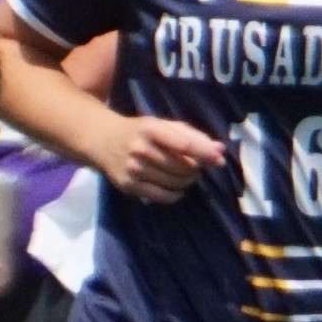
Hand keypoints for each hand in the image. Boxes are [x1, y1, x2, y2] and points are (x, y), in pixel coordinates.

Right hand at [98, 115, 221, 203]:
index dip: (204, 153)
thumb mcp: (163, 125)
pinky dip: (176, 194)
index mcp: (151, 129)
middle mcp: (140, 149)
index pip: (184, 144)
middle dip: (196, 169)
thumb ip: (192, 136)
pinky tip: (176, 188)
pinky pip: (162, 196)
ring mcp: (133, 169)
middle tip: (197, 167)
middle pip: (182, 167)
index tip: (219, 159)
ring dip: (187, 181)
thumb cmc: (139, 131)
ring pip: (174, 183)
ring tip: (186, 175)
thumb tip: (220, 150)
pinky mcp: (129, 186)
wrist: (101, 141)